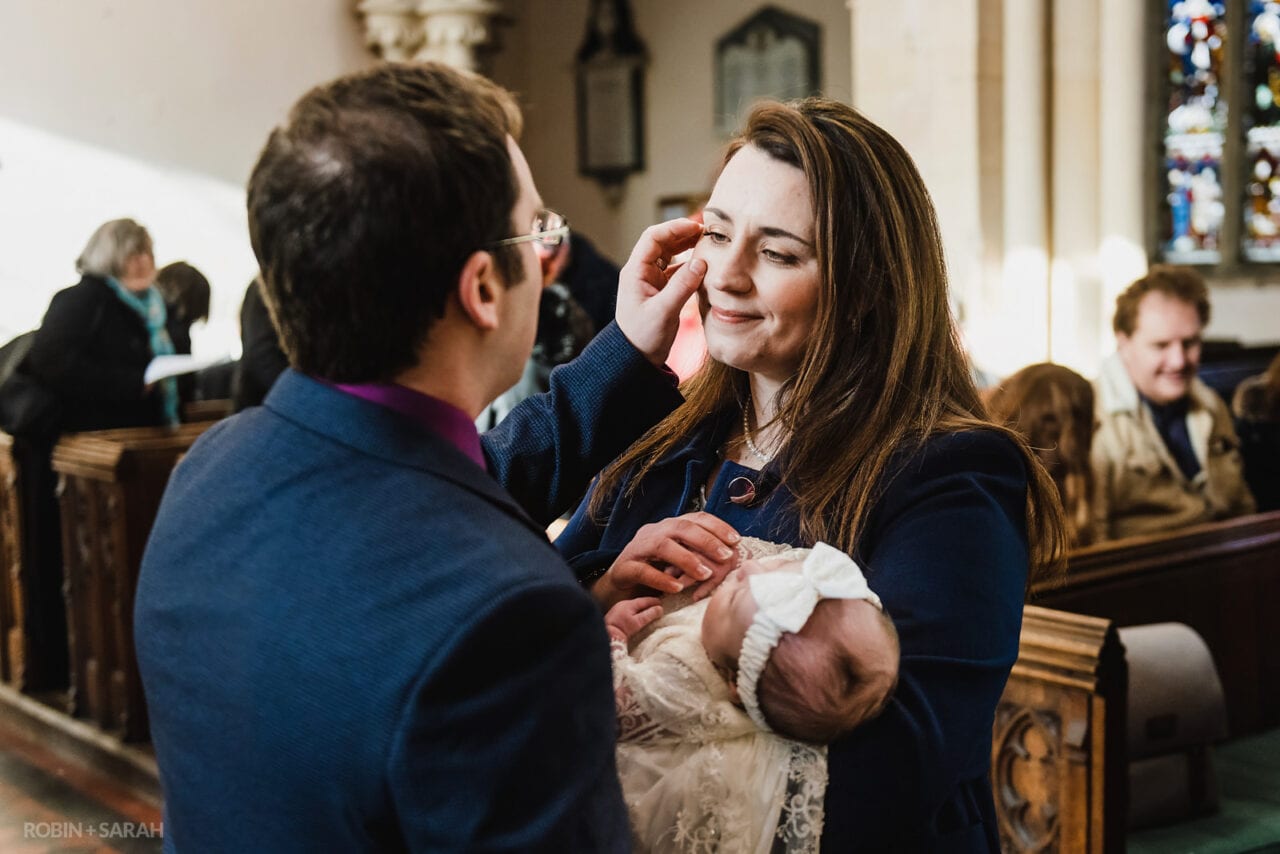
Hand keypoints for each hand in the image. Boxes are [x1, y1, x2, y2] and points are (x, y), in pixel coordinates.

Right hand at [592, 512, 739, 607]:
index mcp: (669, 527)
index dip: (717, 526)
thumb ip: (699, 553)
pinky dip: (662, 579)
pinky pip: (644, 571)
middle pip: (680, 528)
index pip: (695, 518)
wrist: (620, 585)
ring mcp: (638, 548)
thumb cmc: (656, 571)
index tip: (736, 540)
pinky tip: (677, 588)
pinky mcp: (626, 567)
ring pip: (663, 546)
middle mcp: (654, 532)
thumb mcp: (679, 558)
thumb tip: (733, 555)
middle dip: (706, 540)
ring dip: (687, 559)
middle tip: (726, 556)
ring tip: (705, 574)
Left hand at [605, 596, 662, 642]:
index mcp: (629, 603)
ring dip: (642, 609)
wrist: (606, 636)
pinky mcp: (615, 616)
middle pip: (639, 602)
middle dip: (649, 604)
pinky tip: (638, 617)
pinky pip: (629, 611)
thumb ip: (649, 615)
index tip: (663, 603)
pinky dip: (636, 612)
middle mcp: (623, 604)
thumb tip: (660, 608)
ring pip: (634, 607)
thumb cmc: (621, 629)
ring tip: (650, 612)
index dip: (655, 601)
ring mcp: (618, 609)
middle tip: (658, 607)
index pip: (645, 600)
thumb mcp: (638, 622)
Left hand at [614, 218, 706, 366]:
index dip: (675, 228)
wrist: (635, 360)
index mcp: (635, 272)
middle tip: (707, 232)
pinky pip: (676, 271)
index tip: (697, 227)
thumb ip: (682, 286)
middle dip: (683, 234)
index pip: (653, 238)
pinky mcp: (660, 292)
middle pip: (662, 243)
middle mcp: (641, 272)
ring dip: (687, 248)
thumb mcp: (664, 312)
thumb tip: (700, 262)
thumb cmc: (643, 338)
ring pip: (670, 256)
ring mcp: (651, 281)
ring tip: (708, 244)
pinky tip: (703, 266)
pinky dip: (689, 266)